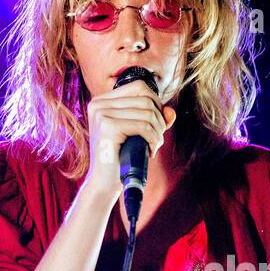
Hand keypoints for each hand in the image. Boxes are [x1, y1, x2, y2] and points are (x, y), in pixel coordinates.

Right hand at [85, 79, 176, 197]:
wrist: (105, 183)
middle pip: (145, 99)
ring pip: (147, 113)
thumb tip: (171, 112)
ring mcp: (101, 114)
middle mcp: (98, 104)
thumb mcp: (139, 133)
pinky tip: (150, 151)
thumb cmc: (121, 157)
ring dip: (158, 132)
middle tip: (157, 140)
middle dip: (159, 120)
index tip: (157, 124)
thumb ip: (155, 119)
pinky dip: (153, 139)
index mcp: (102, 101)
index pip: (139, 87)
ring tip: (153, 147)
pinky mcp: (107, 127)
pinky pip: (143, 126)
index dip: (156, 103)